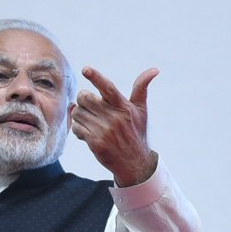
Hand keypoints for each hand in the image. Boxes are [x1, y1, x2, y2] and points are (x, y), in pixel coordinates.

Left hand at [71, 66, 158, 186]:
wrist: (133, 162)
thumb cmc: (136, 132)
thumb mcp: (141, 110)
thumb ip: (141, 89)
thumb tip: (154, 70)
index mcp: (123, 106)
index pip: (108, 88)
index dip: (96, 77)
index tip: (86, 69)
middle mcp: (114, 117)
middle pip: (85, 98)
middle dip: (82, 99)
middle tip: (87, 104)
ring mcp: (104, 130)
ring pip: (78, 113)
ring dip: (79, 115)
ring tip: (89, 120)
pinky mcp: (95, 142)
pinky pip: (76, 128)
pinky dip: (78, 128)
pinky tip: (86, 132)